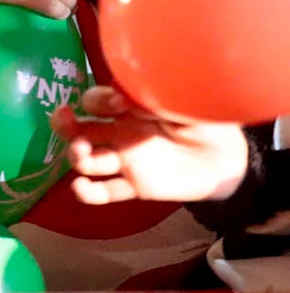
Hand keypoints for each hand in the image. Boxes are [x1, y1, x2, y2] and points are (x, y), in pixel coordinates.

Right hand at [50, 85, 248, 203]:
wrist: (230, 158)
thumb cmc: (206, 119)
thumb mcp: (183, 100)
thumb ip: (154, 100)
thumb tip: (125, 99)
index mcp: (129, 107)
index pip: (99, 101)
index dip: (99, 100)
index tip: (118, 103)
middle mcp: (120, 132)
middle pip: (80, 128)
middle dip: (66, 124)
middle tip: (62, 119)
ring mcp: (126, 160)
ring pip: (88, 159)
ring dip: (76, 156)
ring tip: (81, 155)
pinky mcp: (136, 186)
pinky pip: (106, 192)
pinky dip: (89, 193)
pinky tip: (80, 188)